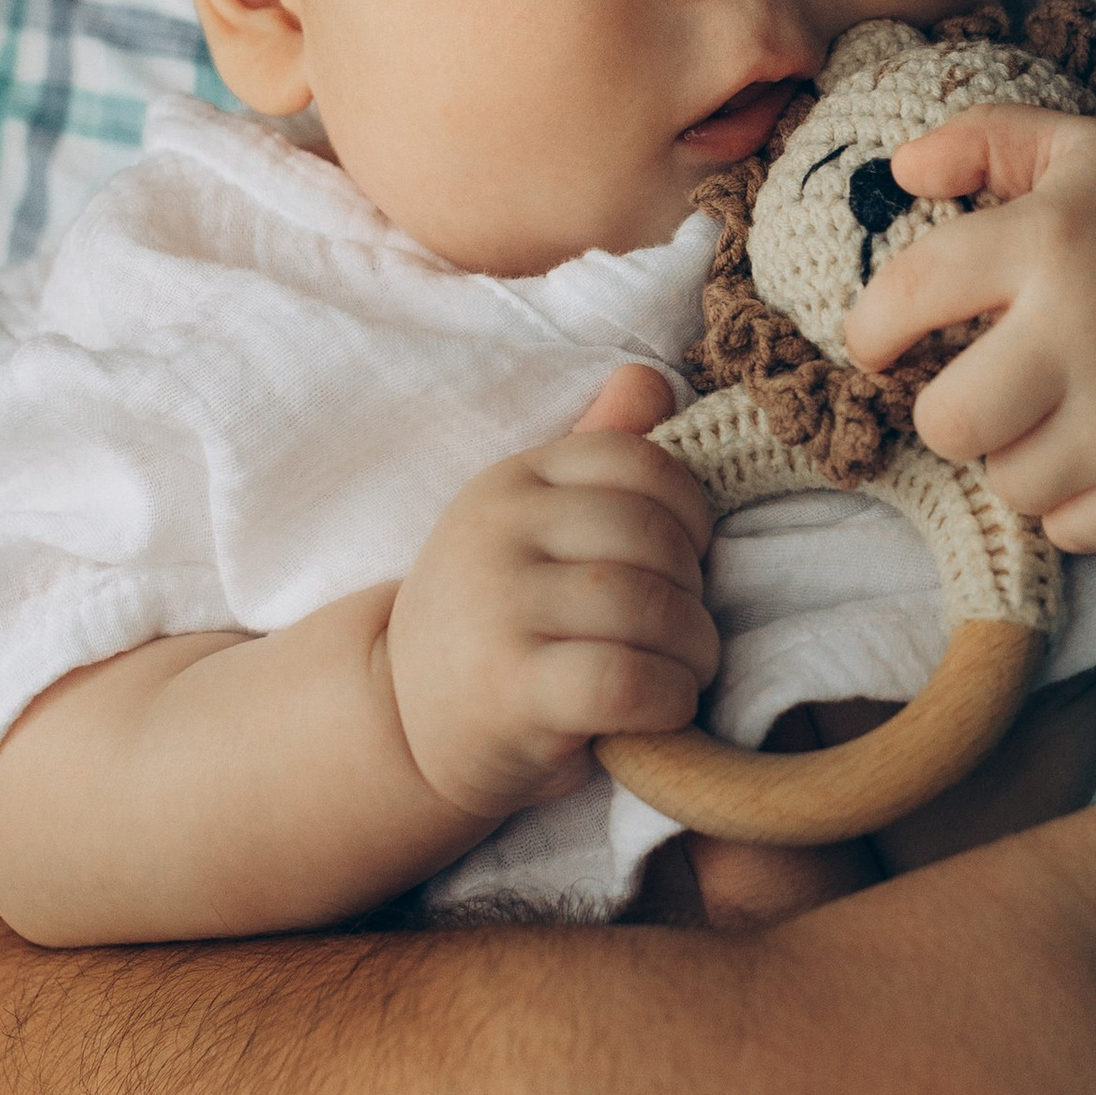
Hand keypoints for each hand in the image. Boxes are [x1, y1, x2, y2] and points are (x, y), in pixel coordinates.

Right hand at [384, 363, 717, 822]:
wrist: (400, 716)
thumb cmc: (495, 614)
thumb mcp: (529, 522)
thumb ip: (592, 452)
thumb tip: (650, 378)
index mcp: (511, 480)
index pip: (637, 461)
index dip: (689, 510)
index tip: (687, 556)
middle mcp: (498, 532)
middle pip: (651, 538)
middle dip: (696, 589)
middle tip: (687, 628)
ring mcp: (499, 608)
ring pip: (648, 608)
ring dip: (693, 649)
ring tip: (683, 668)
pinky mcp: (509, 689)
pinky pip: (628, 679)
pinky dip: (669, 696)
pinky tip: (662, 707)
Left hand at [845, 104, 1095, 549]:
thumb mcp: (1080, 150)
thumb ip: (983, 138)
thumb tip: (901, 169)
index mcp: (1053, 238)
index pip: (911, 293)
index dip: (871, 327)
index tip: (878, 340)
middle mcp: (1088, 329)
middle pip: (946, 424)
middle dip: (948, 410)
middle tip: (982, 384)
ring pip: (1007, 483)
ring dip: (1016, 455)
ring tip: (1054, 410)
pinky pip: (1068, 530)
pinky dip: (1071, 502)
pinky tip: (1094, 448)